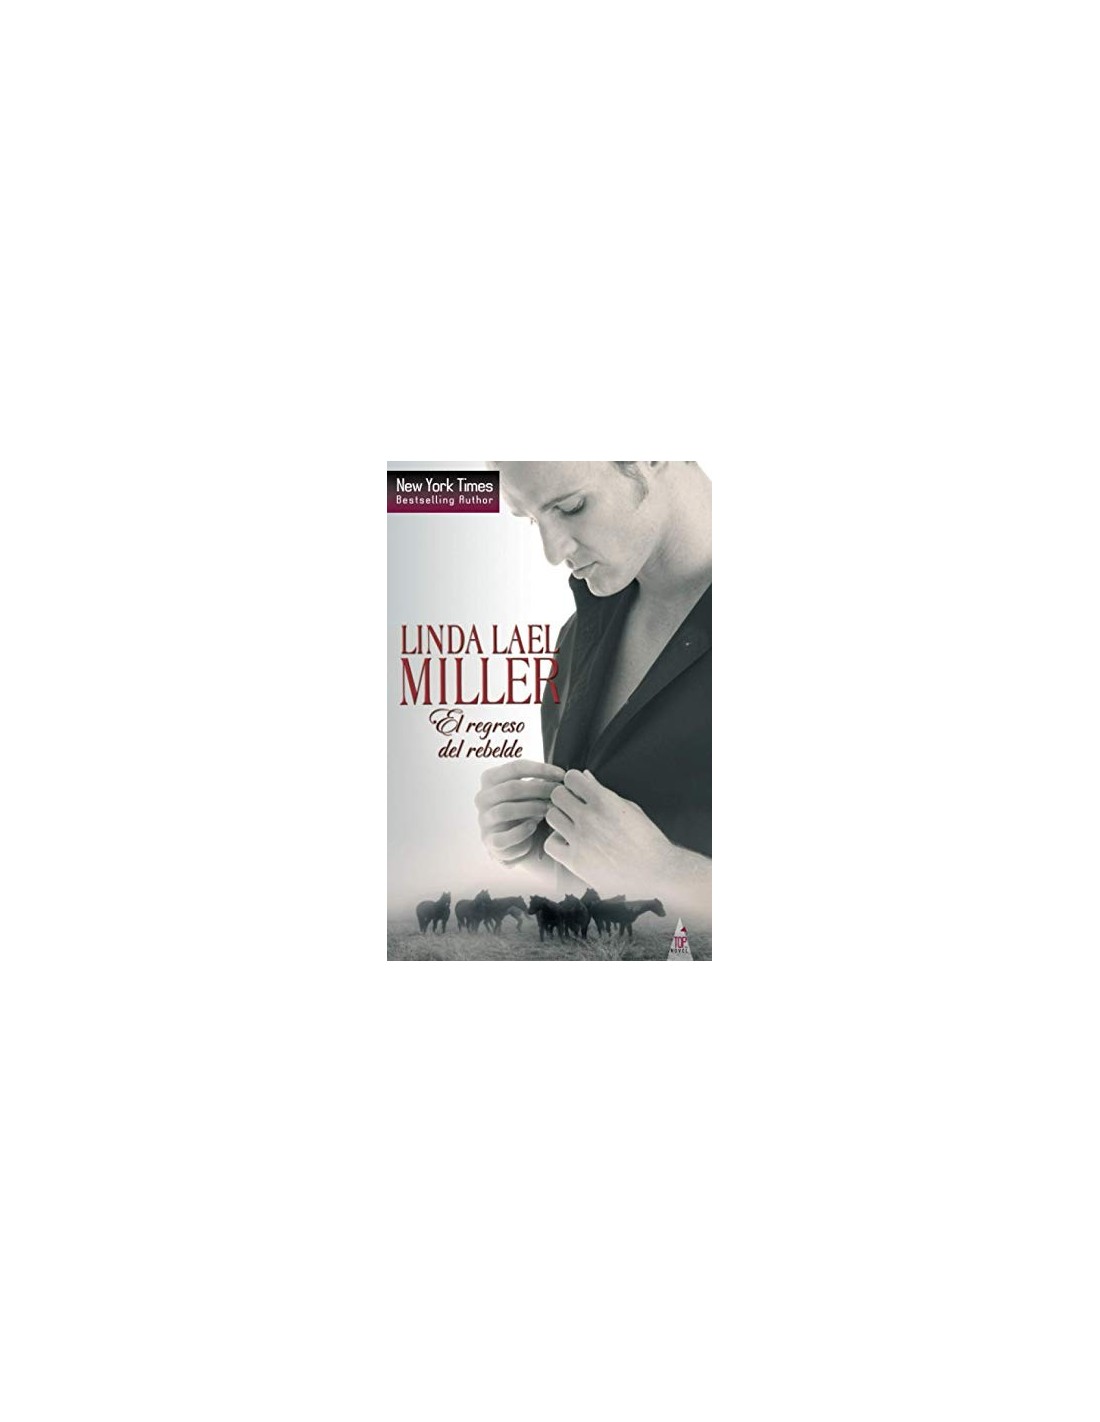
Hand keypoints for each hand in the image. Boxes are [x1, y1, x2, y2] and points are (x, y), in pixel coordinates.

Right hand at [475, 759, 564, 866]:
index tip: (562, 775)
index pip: (515, 767)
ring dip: (531, 809)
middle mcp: (483, 798)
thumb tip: (570, 775)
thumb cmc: (529, 809)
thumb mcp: (534, 792)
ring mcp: (484, 820)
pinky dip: (521, 832)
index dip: (541, 769)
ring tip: (550, 810)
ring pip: (505, 810)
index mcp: (490, 779)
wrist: (521, 841)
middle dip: (539, 790)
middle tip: (559, 794)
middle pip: (511, 788)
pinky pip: (503, 837)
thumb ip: (543, 780)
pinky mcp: (490, 842)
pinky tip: (534, 827)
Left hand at [542, 769, 673, 890]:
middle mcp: (589, 817)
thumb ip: (603, 791)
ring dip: (559, 818)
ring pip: (551, 816)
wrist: (656, 872)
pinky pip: (550, 844)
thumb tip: (585, 776)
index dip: (573, 782)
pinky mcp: (575, 861)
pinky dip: (556, 842)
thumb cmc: (647, 839)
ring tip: (571, 825)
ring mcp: (580, 840)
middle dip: (564, 797)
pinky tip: (569, 843)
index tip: (578, 790)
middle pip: (557, 794)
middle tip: (572, 806)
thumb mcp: (629, 808)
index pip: (571, 777)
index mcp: (605, 800)